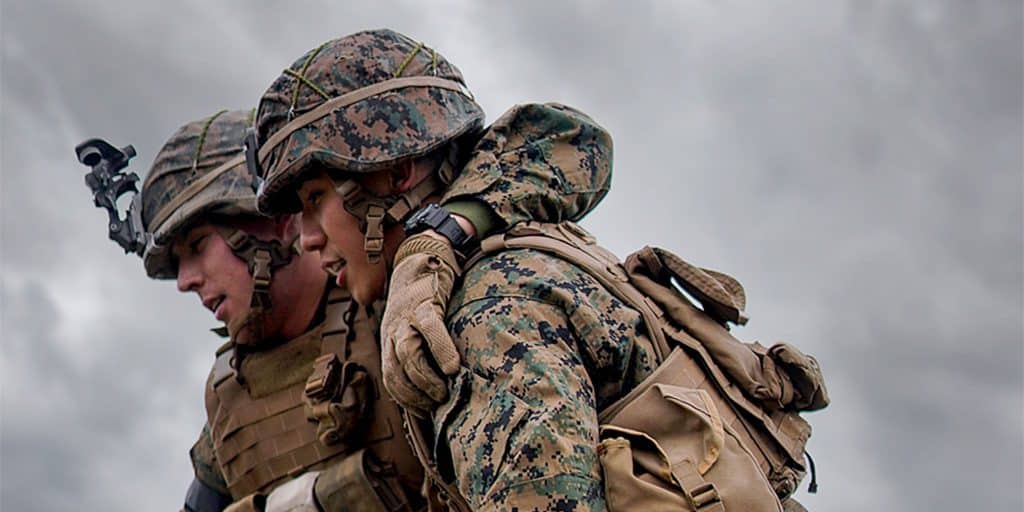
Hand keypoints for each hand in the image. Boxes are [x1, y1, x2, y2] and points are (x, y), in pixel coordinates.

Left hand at [381, 232, 461, 416]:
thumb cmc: (421, 298)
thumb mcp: (411, 325)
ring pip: (407, 354)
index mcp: (389, 339)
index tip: (424, 413)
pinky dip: (440, 350)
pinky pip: (431, 330)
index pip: (391, 378)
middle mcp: (392, 330)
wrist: (421, 255)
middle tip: (436, 407)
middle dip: (414, 395)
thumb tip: (435, 384)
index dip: (406, 400)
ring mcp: (407, 316)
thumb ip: (417, 351)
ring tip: (443, 392)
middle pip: (395, 371)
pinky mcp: (425, 302)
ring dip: (425, 379)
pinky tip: (452, 367)